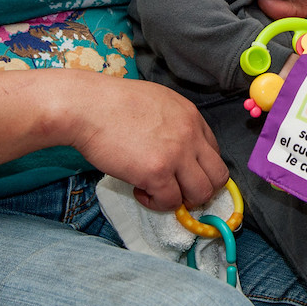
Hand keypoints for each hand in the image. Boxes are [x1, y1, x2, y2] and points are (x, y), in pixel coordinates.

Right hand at [66, 74, 229, 211]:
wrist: (88, 106)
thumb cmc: (113, 103)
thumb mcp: (158, 103)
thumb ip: (175, 124)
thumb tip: (178, 147)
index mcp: (193, 116)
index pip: (215, 152)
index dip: (198, 168)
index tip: (180, 173)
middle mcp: (191, 135)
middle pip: (218, 176)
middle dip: (200, 188)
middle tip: (176, 189)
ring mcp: (177, 155)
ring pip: (201, 193)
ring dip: (181, 199)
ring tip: (157, 191)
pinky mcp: (157, 173)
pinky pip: (170, 201)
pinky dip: (156, 202)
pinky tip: (139, 190)